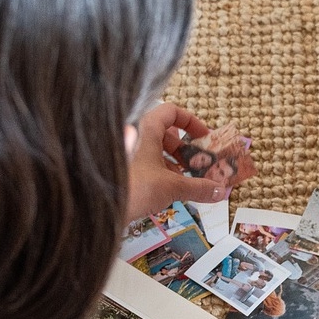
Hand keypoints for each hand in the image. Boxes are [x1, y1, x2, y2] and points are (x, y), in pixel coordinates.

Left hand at [126, 103, 227, 220]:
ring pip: (154, 148)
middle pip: (165, 132)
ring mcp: (126, 150)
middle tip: (198, 163)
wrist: (99, 207)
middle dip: (185, 149)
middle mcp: (134, 133)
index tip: (204, 137)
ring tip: (186, 179)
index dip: (191, 123)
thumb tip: (219, 191)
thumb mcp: (172, 187)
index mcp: (146, 127)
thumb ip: (199, 188)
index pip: (172, 111)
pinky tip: (169, 188)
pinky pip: (144, 161)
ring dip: (174, 163)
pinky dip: (159, 171)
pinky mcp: (121, 166)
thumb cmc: (132, 187)